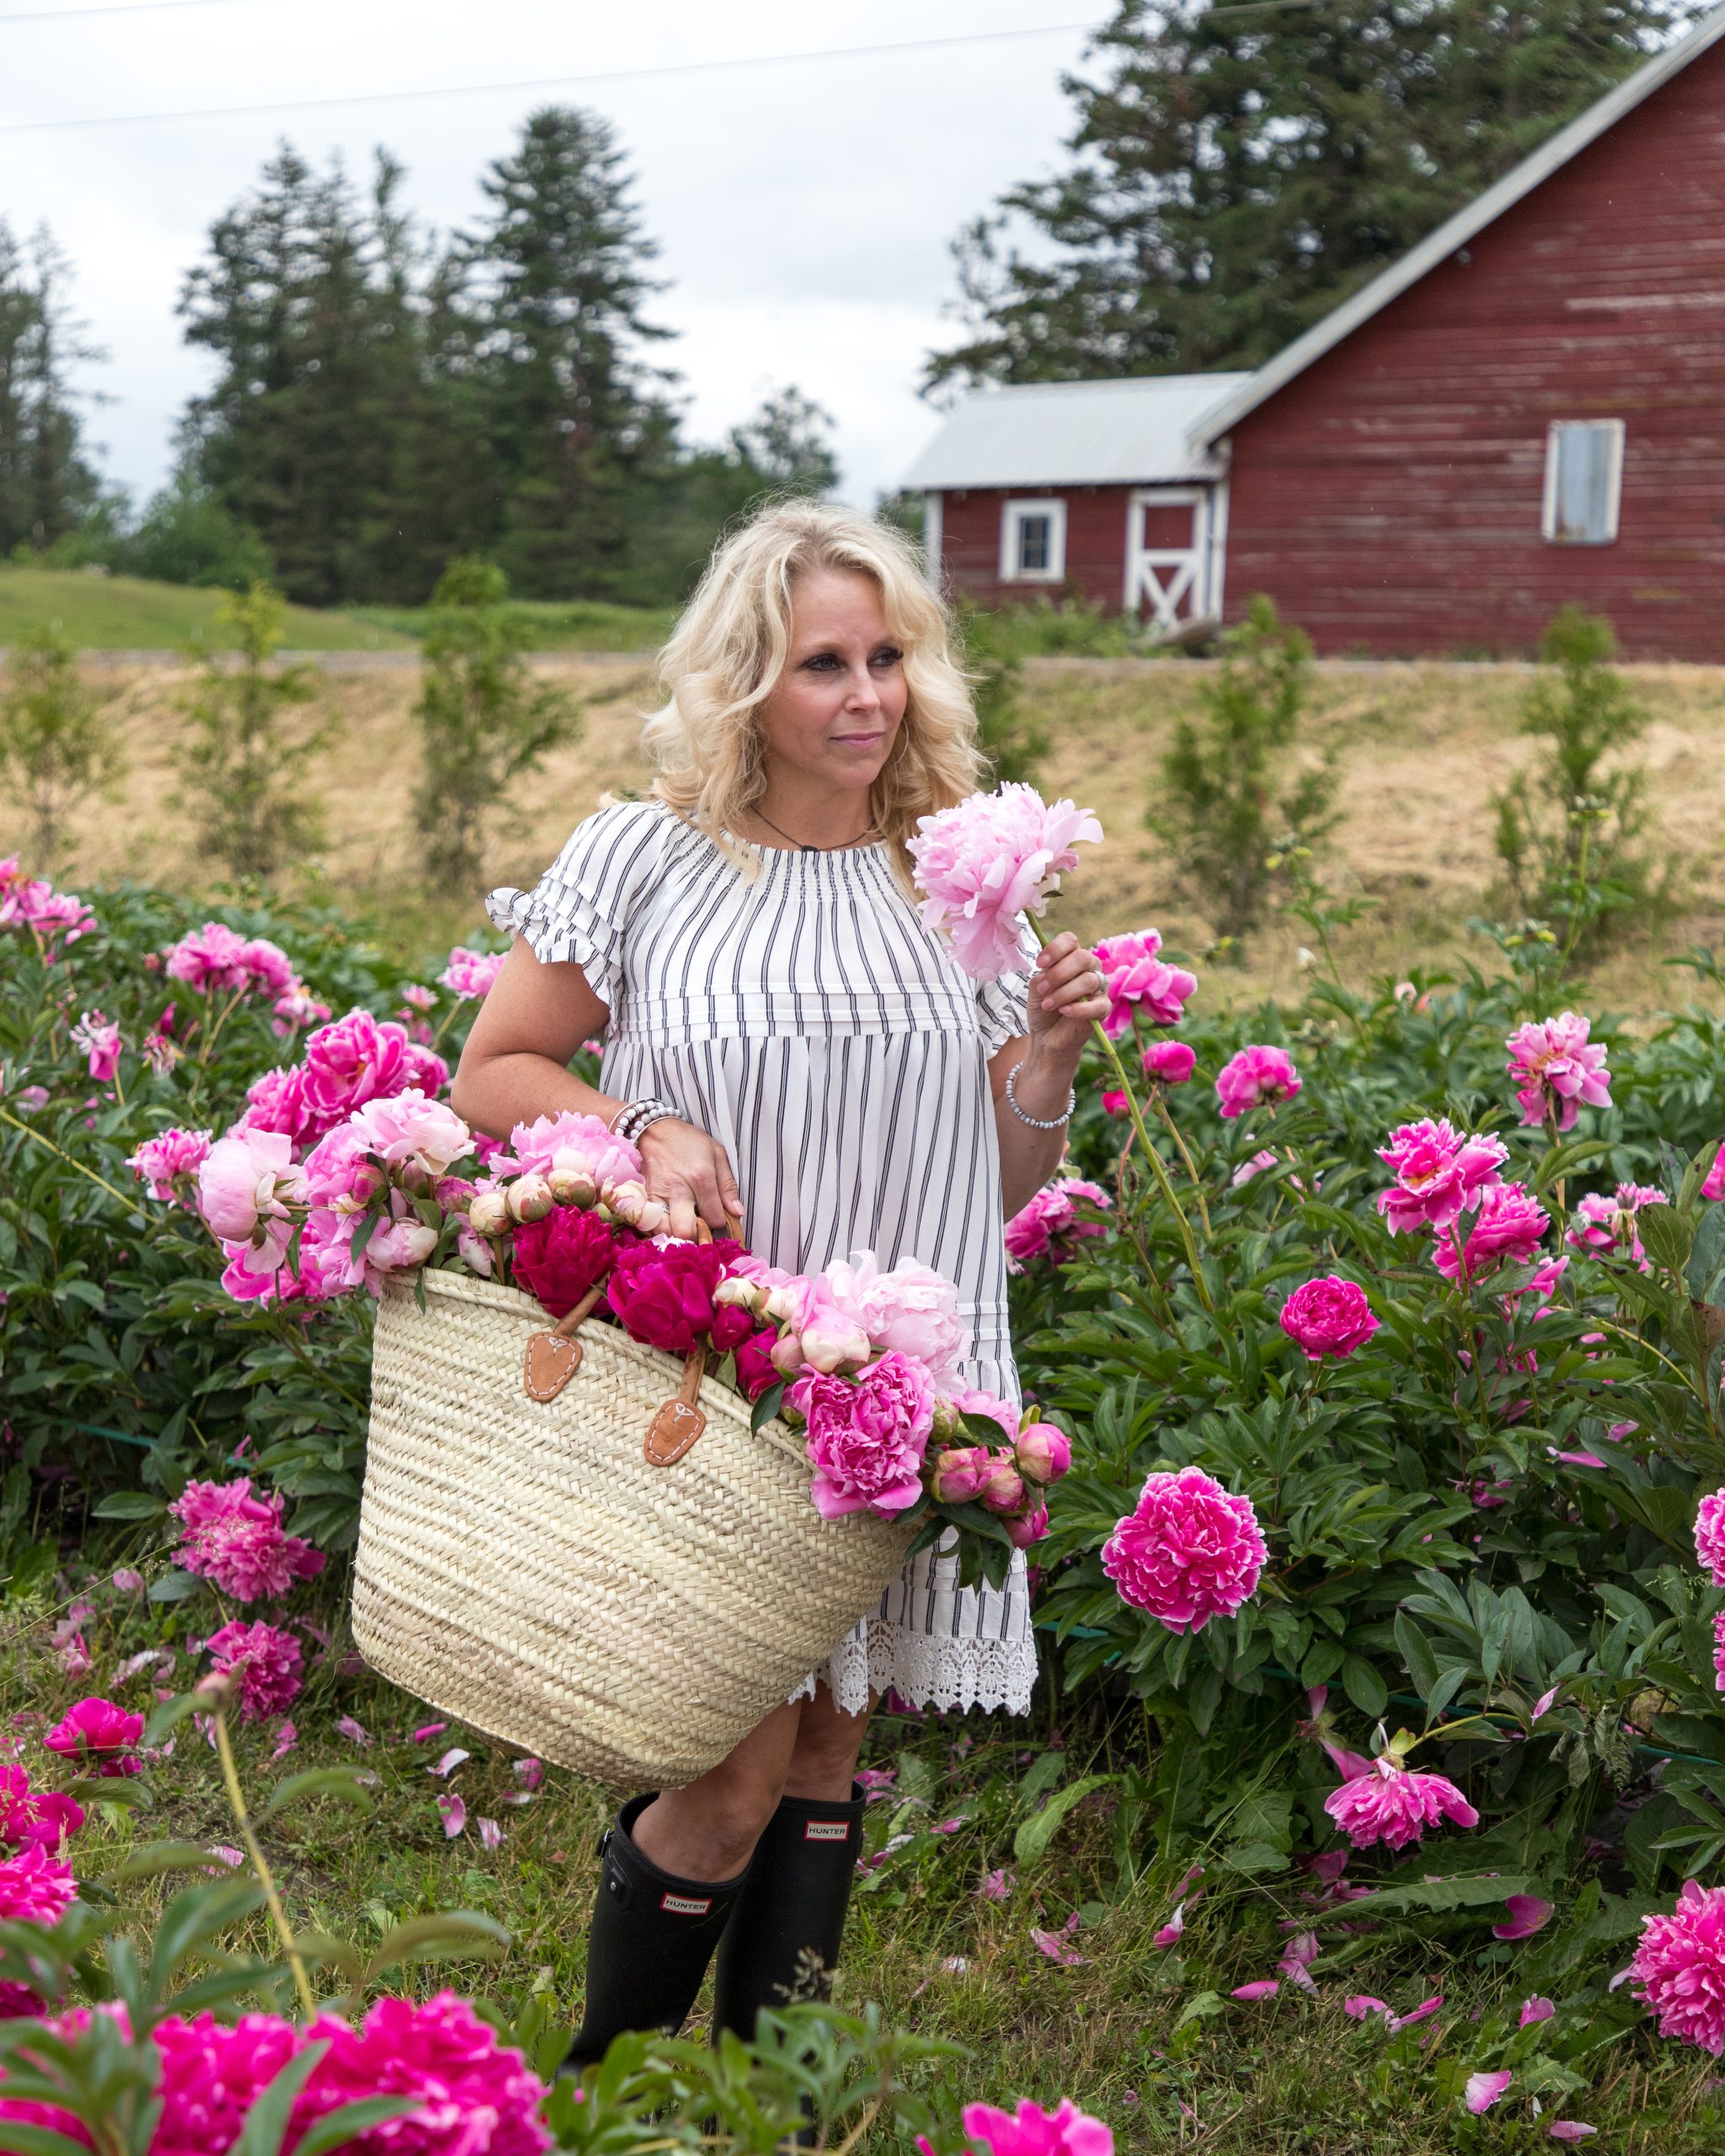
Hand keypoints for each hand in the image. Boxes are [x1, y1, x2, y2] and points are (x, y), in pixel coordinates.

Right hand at [638, 1120, 745, 1242]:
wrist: (655, 1130)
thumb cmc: (689, 1141)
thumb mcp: (717, 1154)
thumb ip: (728, 1185)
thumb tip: (737, 1212)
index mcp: (701, 1177)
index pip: (714, 1218)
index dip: (720, 1223)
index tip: (718, 1217)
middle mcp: (678, 1189)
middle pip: (685, 1231)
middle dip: (695, 1236)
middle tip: (701, 1230)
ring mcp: (658, 1194)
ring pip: (664, 1231)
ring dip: (676, 1234)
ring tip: (685, 1227)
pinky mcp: (644, 1197)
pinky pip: (650, 1224)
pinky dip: (660, 1229)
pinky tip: (669, 1224)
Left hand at [1026, 932, 1108, 1067]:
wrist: (1046, 1036)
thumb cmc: (1043, 1007)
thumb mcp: (1037, 987)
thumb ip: (1045, 974)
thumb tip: (1053, 970)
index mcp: (1071, 959)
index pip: (1070, 940)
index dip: (1055, 948)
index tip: (1039, 964)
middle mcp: (1089, 969)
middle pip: (1082, 957)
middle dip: (1059, 973)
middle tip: (1042, 989)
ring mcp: (1099, 988)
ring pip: (1089, 980)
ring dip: (1064, 993)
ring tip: (1048, 1005)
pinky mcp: (1103, 1009)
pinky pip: (1097, 1005)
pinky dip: (1077, 1008)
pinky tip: (1064, 1011)